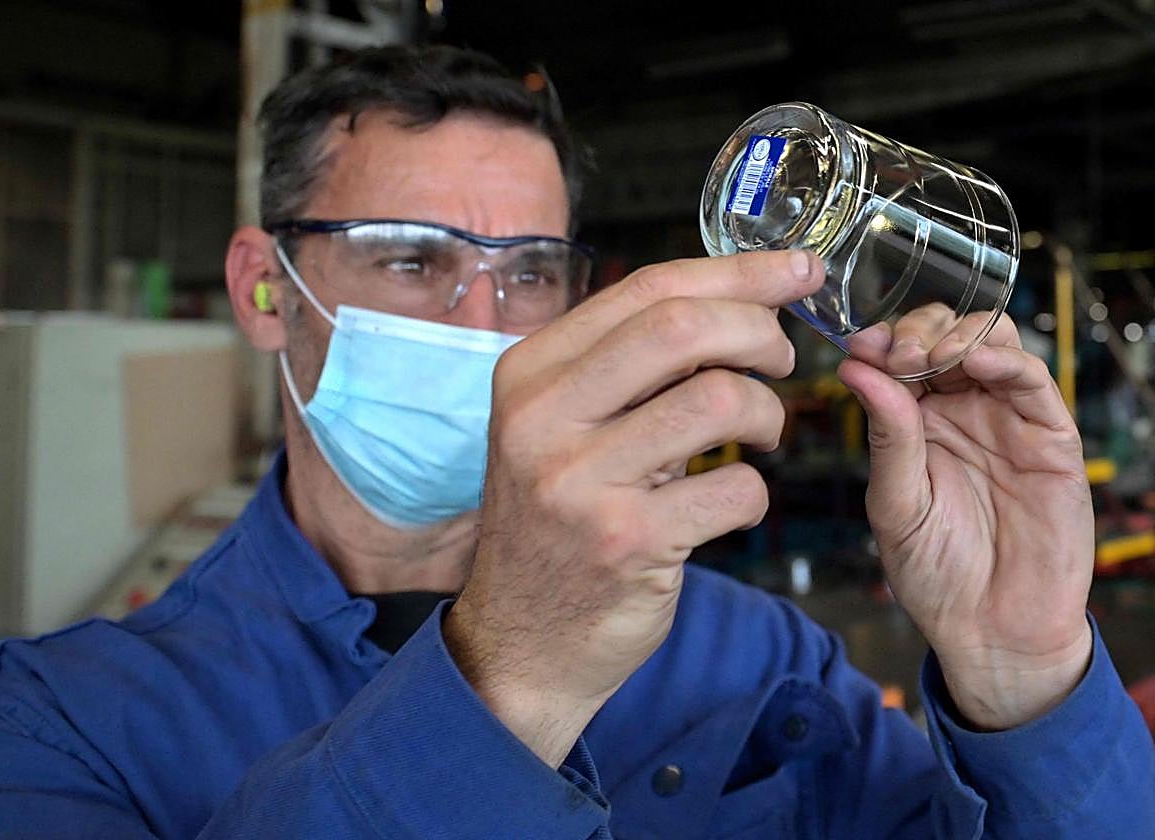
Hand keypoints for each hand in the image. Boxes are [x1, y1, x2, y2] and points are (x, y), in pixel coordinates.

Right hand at [444, 250, 824, 765]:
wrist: (521, 640)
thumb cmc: (559, 521)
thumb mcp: (561, 429)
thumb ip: (626, 367)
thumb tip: (742, 299)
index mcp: (528, 374)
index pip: (646, 291)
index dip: (737, 272)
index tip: (798, 271)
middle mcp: (543, 419)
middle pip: (682, 328)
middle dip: (760, 332)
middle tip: (783, 361)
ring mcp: (580, 481)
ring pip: (718, 399)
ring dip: (767, 413)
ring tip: (761, 433)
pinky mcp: (627, 541)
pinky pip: (734, 489)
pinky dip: (753, 492)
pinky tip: (730, 502)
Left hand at [840, 312, 1093, 729]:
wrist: (991, 629)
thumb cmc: (936, 572)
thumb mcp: (896, 503)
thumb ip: (887, 435)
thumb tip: (855, 370)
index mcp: (914, 422)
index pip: (899, 357)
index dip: (882, 341)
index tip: (861, 345)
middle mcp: (960, 411)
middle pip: (943, 336)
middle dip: (917, 332)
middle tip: (896, 353)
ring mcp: (1004, 419)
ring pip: (989, 344)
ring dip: (957, 336)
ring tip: (930, 356)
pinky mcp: (1049, 436)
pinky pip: (1032, 382)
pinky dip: (1005, 359)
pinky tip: (975, 360)